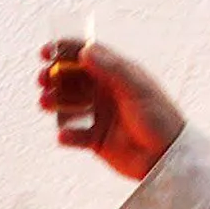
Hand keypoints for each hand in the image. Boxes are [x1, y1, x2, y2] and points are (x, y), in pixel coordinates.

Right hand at [38, 41, 186, 179]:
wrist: (166, 157)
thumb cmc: (159, 118)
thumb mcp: (136, 88)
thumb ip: (111, 69)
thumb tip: (85, 51)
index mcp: (117, 74)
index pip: (87, 55)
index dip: (64, 51)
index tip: (46, 52)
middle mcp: (105, 92)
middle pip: (71, 79)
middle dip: (54, 77)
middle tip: (43, 80)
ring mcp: (99, 115)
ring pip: (68, 105)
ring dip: (54, 102)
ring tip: (45, 103)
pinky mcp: (96, 140)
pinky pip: (74, 135)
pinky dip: (67, 135)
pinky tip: (64, 136)